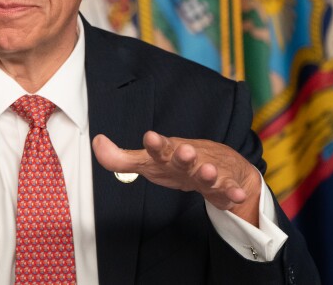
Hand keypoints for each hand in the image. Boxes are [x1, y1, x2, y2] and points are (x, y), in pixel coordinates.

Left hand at [92, 131, 261, 225]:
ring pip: (208, 173)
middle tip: (184, 150)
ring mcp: (207, 172)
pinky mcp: (223, 187)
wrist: (220, 167)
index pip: (159, 148)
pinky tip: (236, 195)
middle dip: (184, 155)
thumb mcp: (148, 162)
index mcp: (169, 154)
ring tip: (209, 172)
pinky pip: (228, 191)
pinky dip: (232, 193)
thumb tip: (97, 143)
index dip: (155, 144)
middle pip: (185, 158)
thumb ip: (121, 158)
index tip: (150, 137)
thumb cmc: (176, 164)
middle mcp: (188, 160)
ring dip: (208, 173)